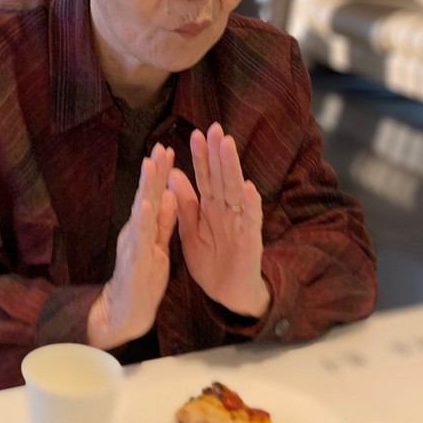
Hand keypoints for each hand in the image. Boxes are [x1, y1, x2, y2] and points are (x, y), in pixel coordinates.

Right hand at [87, 144, 177, 349]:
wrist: (127, 311)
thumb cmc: (142, 277)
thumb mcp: (157, 244)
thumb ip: (165, 220)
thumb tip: (172, 194)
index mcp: (145, 227)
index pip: (156, 195)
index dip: (162, 173)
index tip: (168, 149)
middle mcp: (136, 231)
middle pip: (148, 196)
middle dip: (154, 172)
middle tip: (160, 147)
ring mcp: (134, 245)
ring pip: (141, 212)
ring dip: (146, 188)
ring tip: (151, 166)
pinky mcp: (136, 262)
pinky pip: (141, 240)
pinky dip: (143, 222)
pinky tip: (146, 206)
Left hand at [167, 123, 270, 318]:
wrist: (227, 294)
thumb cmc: (211, 261)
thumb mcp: (191, 230)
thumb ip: (184, 204)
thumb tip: (172, 174)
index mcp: (211, 207)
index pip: (206, 177)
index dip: (202, 157)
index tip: (195, 134)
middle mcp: (228, 210)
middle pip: (223, 177)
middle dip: (219, 154)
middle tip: (215, 128)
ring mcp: (240, 224)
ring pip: (237, 192)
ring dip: (233, 169)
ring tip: (228, 147)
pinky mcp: (250, 241)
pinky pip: (250, 222)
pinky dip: (250, 206)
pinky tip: (248, 189)